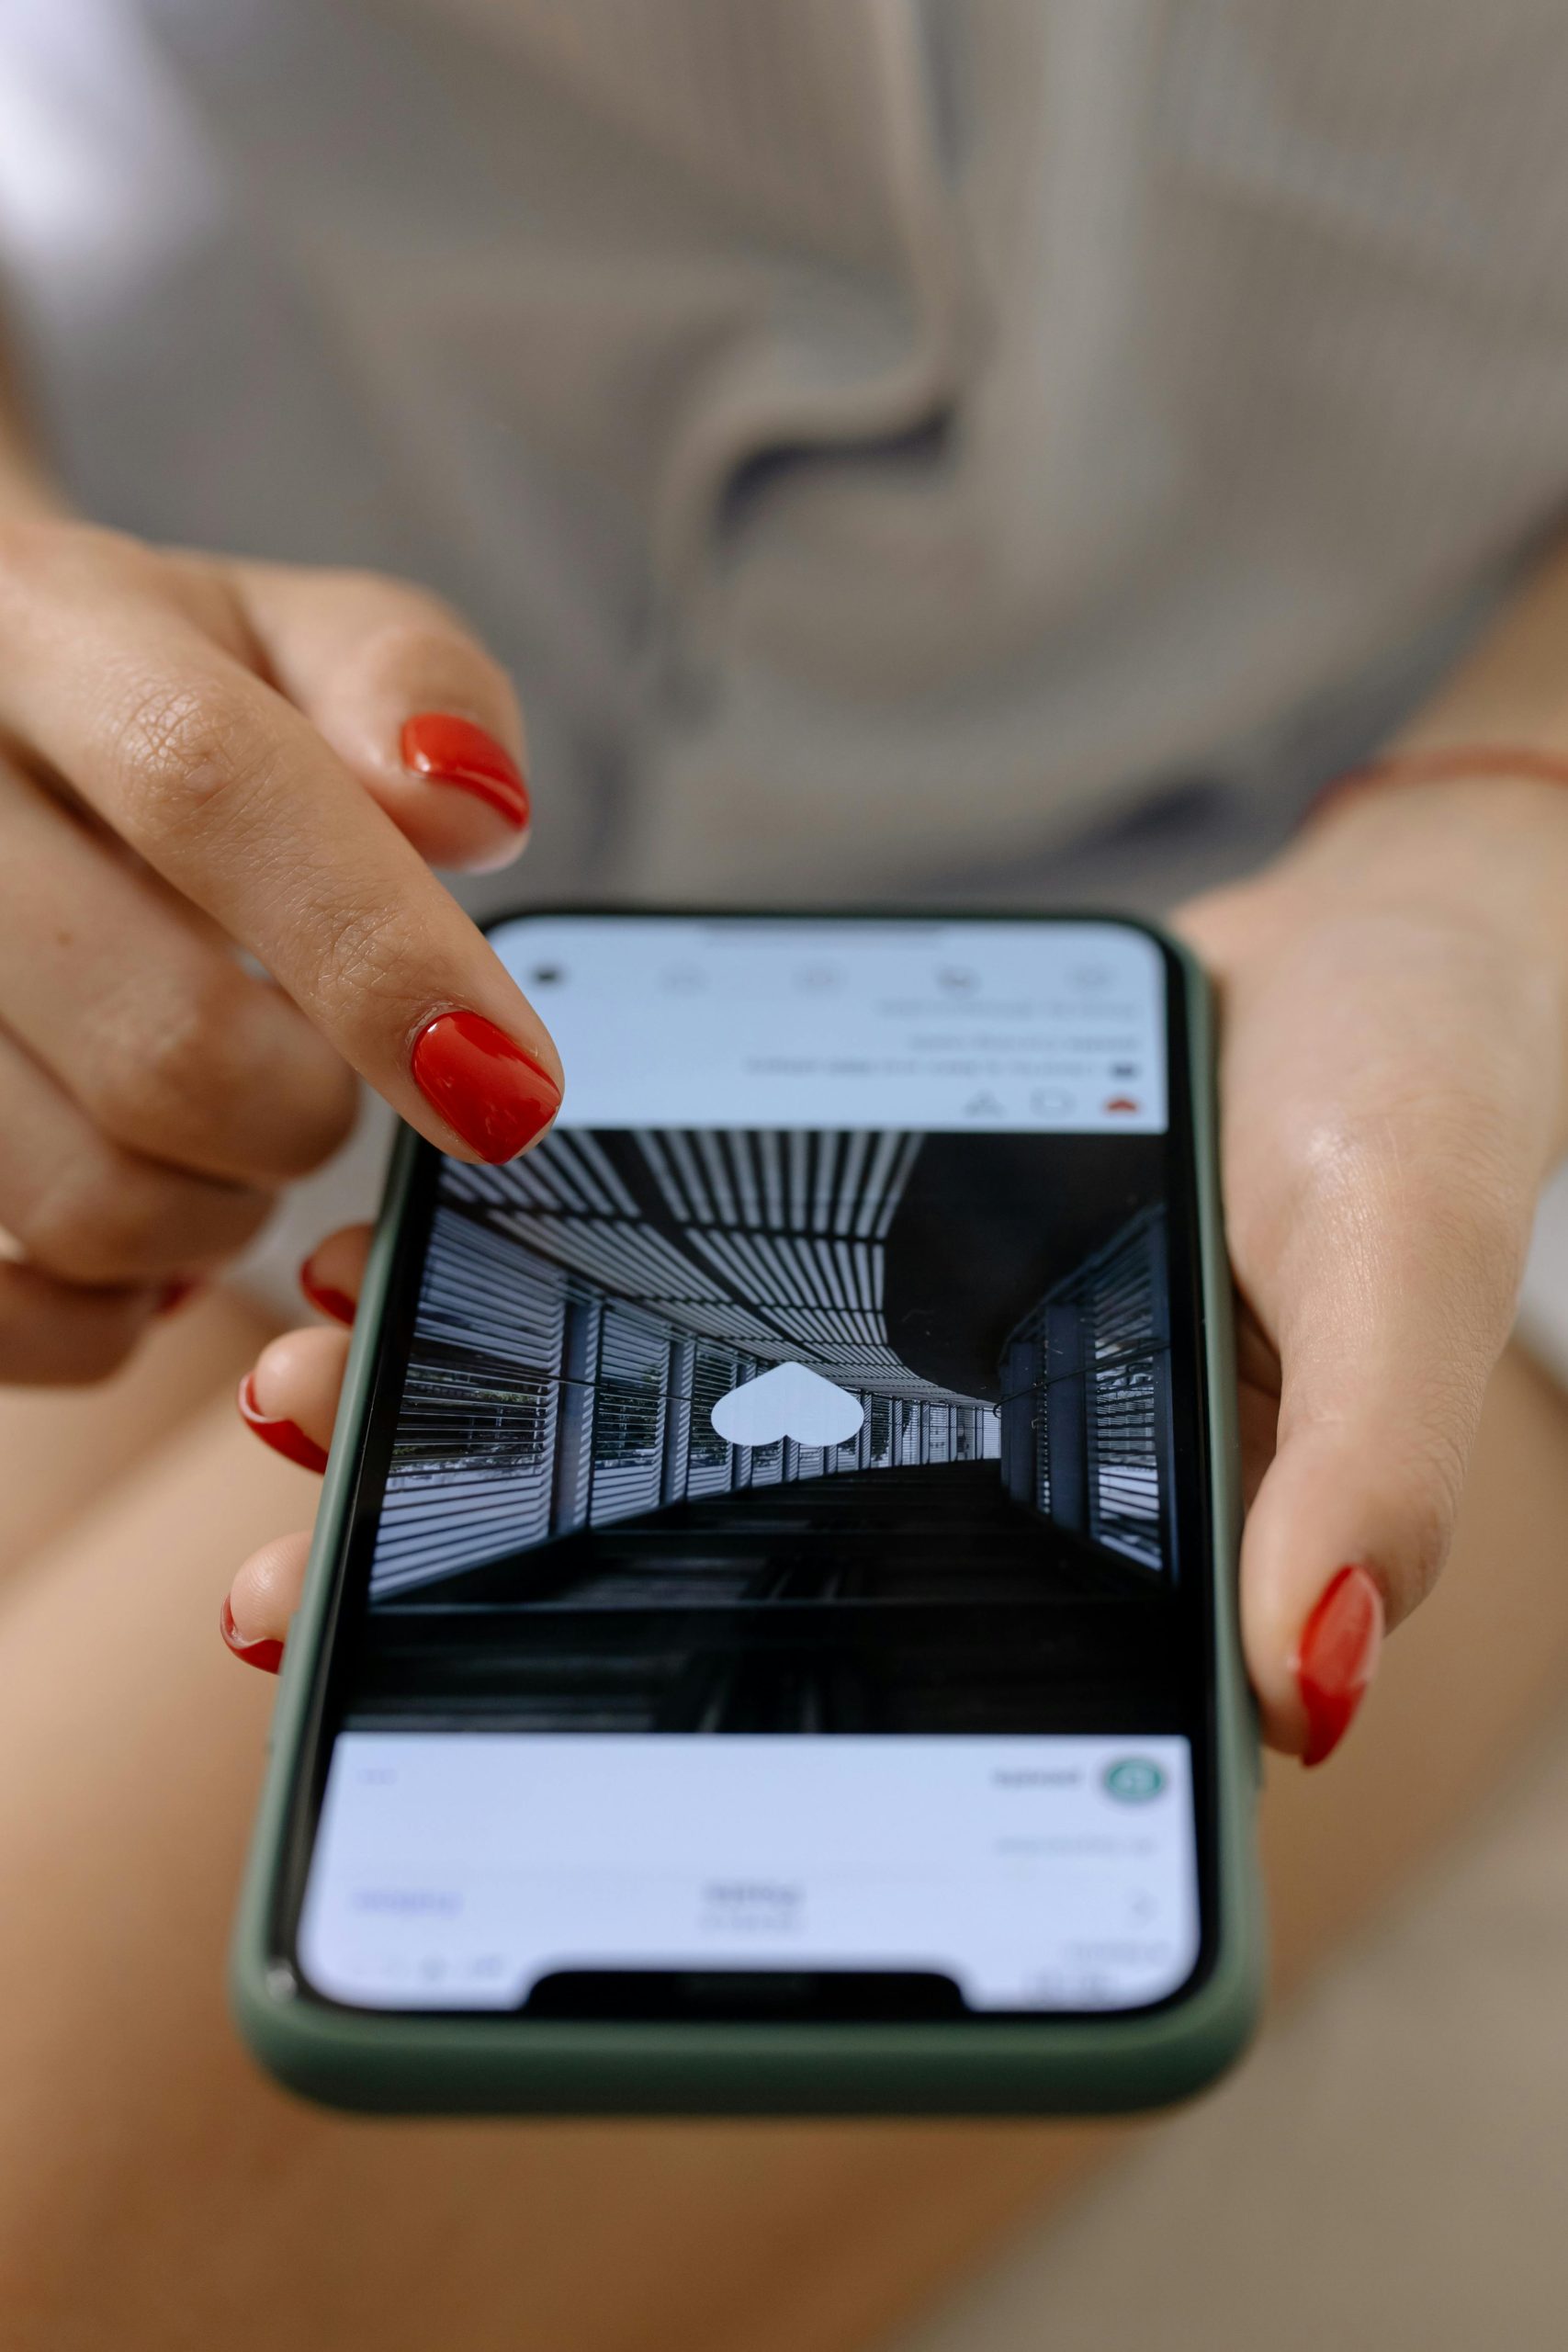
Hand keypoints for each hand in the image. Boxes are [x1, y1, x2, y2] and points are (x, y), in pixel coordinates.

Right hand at [0, 516, 560, 1382]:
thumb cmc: (164, 694)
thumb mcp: (287, 633)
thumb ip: (407, 683)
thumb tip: (469, 813)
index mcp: (44, 629)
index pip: (206, 783)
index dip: (379, 953)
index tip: (512, 1091)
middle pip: (164, 1039)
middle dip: (311, 1110)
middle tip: (330, 1077)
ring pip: (87, 1195)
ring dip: (223, 1209)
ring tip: (231, 1126)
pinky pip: (3, 1308)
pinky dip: (111, 1311)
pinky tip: (146, 1221)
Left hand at [222, 783, 1567, 1768]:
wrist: (1366, 945)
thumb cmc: (1410, 1107)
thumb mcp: (1400, 1266)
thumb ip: (1370, 1466)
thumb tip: (1309, 1687)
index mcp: (1095, 1548)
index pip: (881, 1701)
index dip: (677, 1741)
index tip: (466, 1725)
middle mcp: (973, 1475)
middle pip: (719, 1565)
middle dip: (498, 1576)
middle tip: (291, 1584)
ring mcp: (900, 1355)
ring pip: (666, 1413)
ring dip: (483, 1409)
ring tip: (310, 1395)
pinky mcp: (853, 1237)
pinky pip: (685, 1262)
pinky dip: (551, 1258)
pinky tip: (421, 1242)